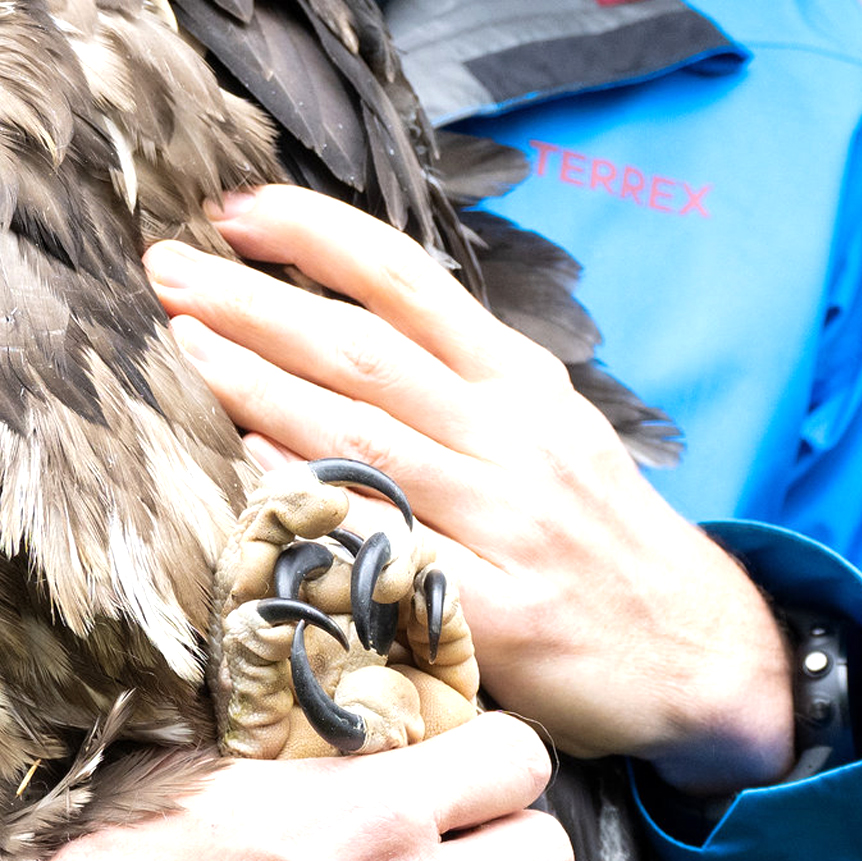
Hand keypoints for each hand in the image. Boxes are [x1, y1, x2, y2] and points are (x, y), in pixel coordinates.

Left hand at [150, 189, 794, 793]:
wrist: (698, 651)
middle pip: (365, 351)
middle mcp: (513, 439)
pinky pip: (391, 547)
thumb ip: (464, 378)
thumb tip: (349, 318)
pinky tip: (252, 473)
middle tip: (163, 271)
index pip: (408, 280)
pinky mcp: (499, 611)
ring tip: (180, 347)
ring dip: (260, 385)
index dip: (316, 234)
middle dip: (254, 303)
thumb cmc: (599, 538)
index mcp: (520, 382)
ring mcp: (508, 522)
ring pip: (366, 437)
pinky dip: (321, 504)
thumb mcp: (553, 428)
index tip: (232, 209)